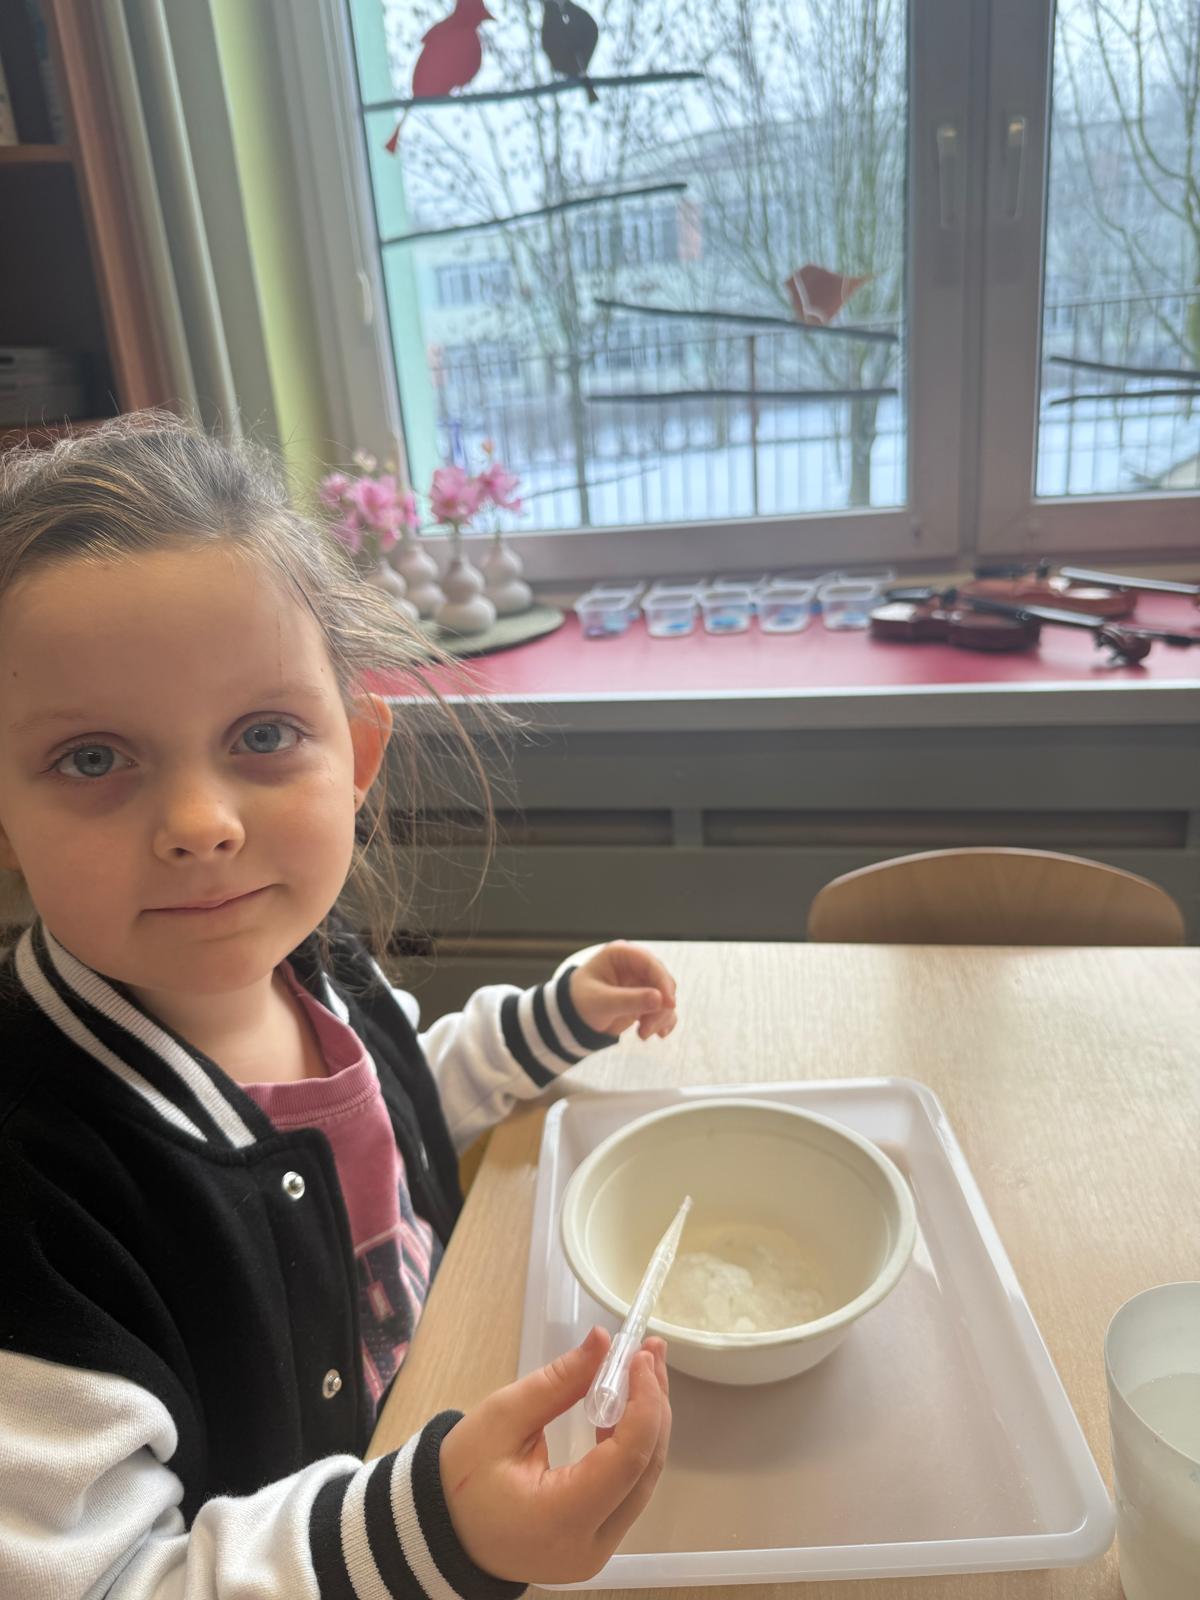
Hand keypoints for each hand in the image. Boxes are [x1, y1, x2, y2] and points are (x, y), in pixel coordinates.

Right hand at [439, 1326, 670, 1585]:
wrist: (444, 1533)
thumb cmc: (461, 1478)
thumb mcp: (501, 1420)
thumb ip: (557, 1383)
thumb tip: (602, 1342)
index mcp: (561, 1520)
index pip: (627, 1460)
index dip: (644, 1404)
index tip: (640, 1356)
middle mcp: (591, 1546)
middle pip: (644, 1469)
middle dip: (654, 1406)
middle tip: (649, 1352)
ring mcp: (598, 1552)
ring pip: (642, 1480)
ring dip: (647, 1423)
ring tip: (641, 1370)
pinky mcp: (597, 1543)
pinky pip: (627, 1490)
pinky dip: (631, 1446)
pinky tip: (622, 1408)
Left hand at [570, 942, 677, 1039]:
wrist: (573, 1019)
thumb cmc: (580, 1003)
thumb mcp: (601, 1003)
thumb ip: (629, 1000)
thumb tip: (660, 999)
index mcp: (620, 955)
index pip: (649, 963)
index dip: (662, 982)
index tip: (669, 1004)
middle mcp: (634, 965)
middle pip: (662, 981)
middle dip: (660, 1006)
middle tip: (648, 1028)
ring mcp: (642, 982)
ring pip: (665, 997)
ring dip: (660, 1018)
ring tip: (643, 1034)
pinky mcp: (646, 999)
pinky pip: (664, 1009)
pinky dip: (663, 1022)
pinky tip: (658, 1034)